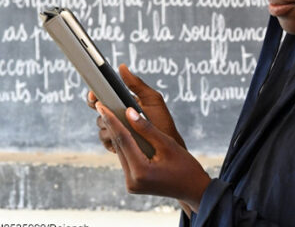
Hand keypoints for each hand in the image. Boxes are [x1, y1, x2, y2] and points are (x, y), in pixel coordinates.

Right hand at [86, 64, 184, 152]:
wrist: (168, 145)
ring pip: (102, 126)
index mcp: (123, 102)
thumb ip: (137, 84)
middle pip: (100, 111)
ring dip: (109, 125)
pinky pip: (106, 141)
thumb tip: (122, 67)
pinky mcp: (116, 145)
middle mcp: (118, 115)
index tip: (94, 95)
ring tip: (124, 125)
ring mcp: (116, 130)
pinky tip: (122, 138)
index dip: (95, 95)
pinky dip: (111, 139)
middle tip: (111, 110)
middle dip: (104, 111)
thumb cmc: (162, 121)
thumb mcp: (152, 100)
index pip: (103, 96)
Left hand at [86, 64, 193, 215]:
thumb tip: (128, 112)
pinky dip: (125, 144)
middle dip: (111, 124)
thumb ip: (146, 128)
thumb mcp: (167, 144)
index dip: (111, 119)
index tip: (101, 106)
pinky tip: (122, 131)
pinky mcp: (133, 183)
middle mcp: (131, 180)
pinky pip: (126, 159)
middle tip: (102, 106)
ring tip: (110, 114)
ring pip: (120, 152)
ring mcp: (131, 184)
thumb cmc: (186, 167)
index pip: (122, 139)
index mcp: (140, 171)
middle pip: (118, 146)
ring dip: (116, 134)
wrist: (193, 189)